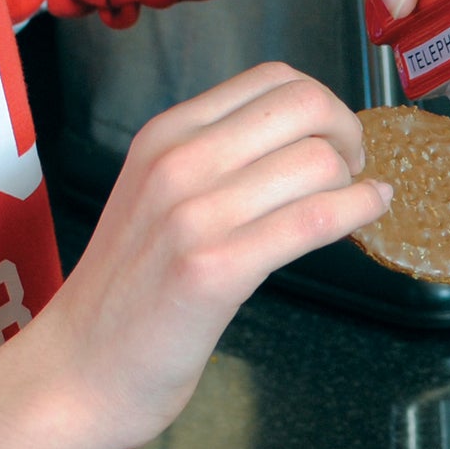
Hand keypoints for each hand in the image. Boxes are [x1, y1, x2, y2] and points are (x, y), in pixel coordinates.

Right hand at [0, 65, 390, 448]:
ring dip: (354, 182)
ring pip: (317, 161)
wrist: (77, 370)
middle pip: (304, 106)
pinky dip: (359, 211)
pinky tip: (371, 213)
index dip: (321, 106)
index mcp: (165, 135)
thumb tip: (302, 144)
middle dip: (349, 133)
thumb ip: (217, 163)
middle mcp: (178, 162)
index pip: (272, 78)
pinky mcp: (214, 270)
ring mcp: (193, 215)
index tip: (332, 143)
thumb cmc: (128, 293)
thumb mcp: (159, 199)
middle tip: (352, 172)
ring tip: (351, 206)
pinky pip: (313, 219)